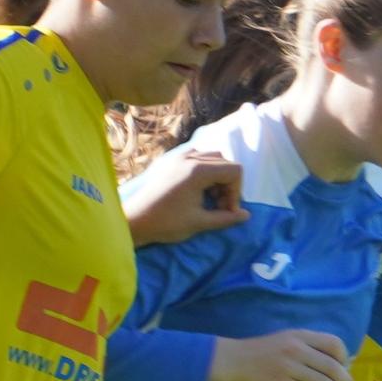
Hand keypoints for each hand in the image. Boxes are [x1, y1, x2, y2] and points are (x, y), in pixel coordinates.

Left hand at [124, 147, 243, 243]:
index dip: (237, 192)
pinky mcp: (171, 162)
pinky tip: (197, 189)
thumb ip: (226, 218)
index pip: (234, 170)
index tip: (227, 210)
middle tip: (219, 206)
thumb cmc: (167, 223)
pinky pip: (197, 157)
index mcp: (199, 170)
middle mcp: (190, 158)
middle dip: (229, 184)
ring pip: (212, 158)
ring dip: (218, 177)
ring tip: (209, 198)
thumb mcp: (200, 223)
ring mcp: (179, 157)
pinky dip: (204, 171)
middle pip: (225, 162)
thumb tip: (246, 216)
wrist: (135, 220)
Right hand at [210, 330, 360, 380]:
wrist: (233, 361)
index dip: (344, 356)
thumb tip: (337, 362)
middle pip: (333, 366)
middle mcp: (298, 349)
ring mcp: (290, 368)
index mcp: (300, 335)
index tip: (346, 367)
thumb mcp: (286, 339)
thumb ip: (308, 347)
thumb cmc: (261, 351)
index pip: (333, 343)